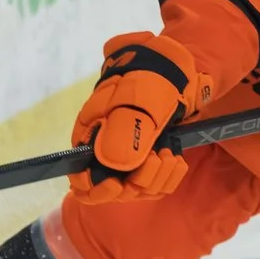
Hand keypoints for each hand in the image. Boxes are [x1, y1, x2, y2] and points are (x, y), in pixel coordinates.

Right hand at [70, 32, 209, 203]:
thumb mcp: (137, 99)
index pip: (81, 180)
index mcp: (92, 137)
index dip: (95, 189)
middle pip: (112, 191)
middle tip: (156, 158)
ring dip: (158, 174)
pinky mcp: (150, 160)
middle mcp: (107, 152)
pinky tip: (175, 157)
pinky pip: (157, 185)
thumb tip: (111, 162)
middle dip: (137, 180)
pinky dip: (169, 175)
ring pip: (138, 190)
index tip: (116, 184)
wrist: (178, 67)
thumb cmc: (151, 77)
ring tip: (169, 151)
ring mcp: (130, 158)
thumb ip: (124, 131)